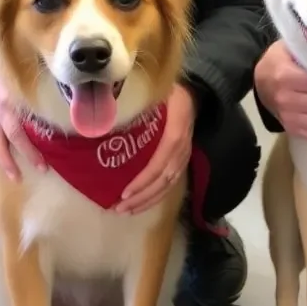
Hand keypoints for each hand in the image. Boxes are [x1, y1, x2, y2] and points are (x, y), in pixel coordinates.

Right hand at [0, 65, 47, 181]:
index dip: (39, 129)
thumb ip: (41, 88)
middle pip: (14, 134)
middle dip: (28, 152)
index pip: (30, 116)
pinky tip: (11, 169)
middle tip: (43, 168)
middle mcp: (1, 110)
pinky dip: (2, 156)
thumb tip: (69, 97)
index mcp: (14, 97)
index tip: (55, 141)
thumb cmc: (10, 74)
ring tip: (17, 178)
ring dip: (8, 163)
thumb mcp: (25, 77)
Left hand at [114, 84, 195, 214]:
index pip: (160, 162)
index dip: (144, 179)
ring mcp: (184, 157)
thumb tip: (109, 116)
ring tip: (126, 210)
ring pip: (168, 185)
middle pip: (163, 180)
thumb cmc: (172, 94)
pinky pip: (171, 183)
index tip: (124, 191)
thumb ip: (141, 105)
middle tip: (118, 208)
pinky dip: (156, 196)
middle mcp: (182, 149)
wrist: (197, 95)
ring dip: (148, 200)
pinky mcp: (182, 161)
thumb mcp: (160, 94)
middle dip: (142, 196)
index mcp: (176, 132)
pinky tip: (141, 203)